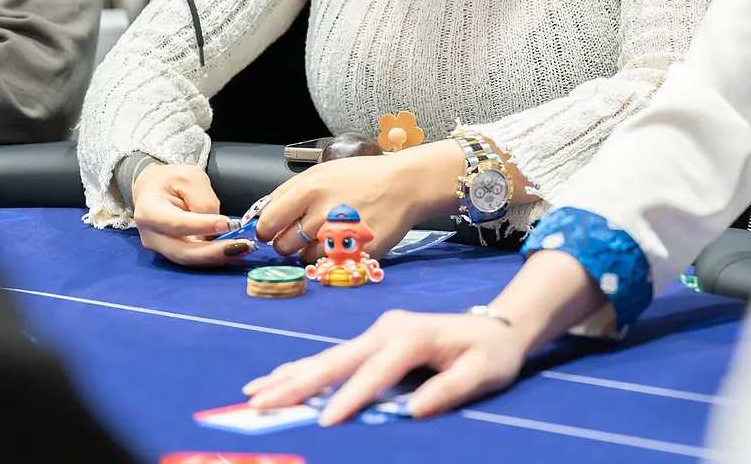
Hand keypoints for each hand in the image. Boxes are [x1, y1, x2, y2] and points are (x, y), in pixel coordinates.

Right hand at [131, 163, 244, 266]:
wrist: (152, 189)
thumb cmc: (170, 180)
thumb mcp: (190, 178)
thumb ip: (203, 201)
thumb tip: (218, 227)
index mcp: (149, 211)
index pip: (177, 224)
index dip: (203, 226)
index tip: (229, 224)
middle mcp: (151, 235)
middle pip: (183, 252)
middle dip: (215, 252)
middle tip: (244, 245)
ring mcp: (160, 248)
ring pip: (189, 259)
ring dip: (218, 257)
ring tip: (244, 248)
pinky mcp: (171, 253)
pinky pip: (193, 259)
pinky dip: (214, 257)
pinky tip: (235, 250)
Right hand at [243, 310, 528, 424]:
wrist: (496, 327)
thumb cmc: (491, 354)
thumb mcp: (483, 372)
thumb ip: (450, 389)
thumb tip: (413, 410)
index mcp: (412, 336)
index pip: (375, 372)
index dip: (351, 398)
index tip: (326, 422)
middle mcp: (387, 329)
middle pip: (337, 359)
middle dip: (298, 382)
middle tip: (262, 403)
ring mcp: (377, 331)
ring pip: (327, 357)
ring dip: (290, 376)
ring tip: (254, 393)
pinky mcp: (373, 340)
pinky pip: (333, 357)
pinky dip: (303, 369)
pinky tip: (278, 377)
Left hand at [255, 144, 460, 263]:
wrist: (404, 185)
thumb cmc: (362, 177)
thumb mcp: (322, 173)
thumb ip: (292, 193)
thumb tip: (264, 215)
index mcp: (309, 189)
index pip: (268, 221)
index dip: (267, 229)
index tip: (272, 230)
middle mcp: (320, 212)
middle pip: (282, 244)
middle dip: (287, 242)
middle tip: (302, 234)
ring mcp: (339, 235)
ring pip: (303, 257)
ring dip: (309, 251)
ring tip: (327, 235)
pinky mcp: (355, 252)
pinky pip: (328, 264)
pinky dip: (330, 258)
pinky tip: (341, 242)